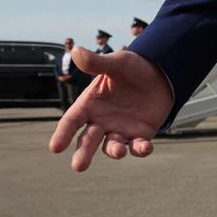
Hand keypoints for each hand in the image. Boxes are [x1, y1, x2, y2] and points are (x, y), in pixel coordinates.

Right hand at [49, 47, 173, 170]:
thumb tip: (76, 50)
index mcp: (89, 104)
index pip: (71, 121)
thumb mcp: (116, 63)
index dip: (62, 134)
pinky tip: (144, 148)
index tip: (55, 147)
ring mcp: (120, 130)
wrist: (161, 73)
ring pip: (112, 146)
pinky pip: (138, 146)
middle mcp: (101, 121)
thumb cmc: (133, 68)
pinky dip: (140, 149)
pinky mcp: (140, 135)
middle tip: (79, 166)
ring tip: (118, 152)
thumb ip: (97, 62)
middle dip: (83, 153)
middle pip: (88, 140)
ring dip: (114, 150)